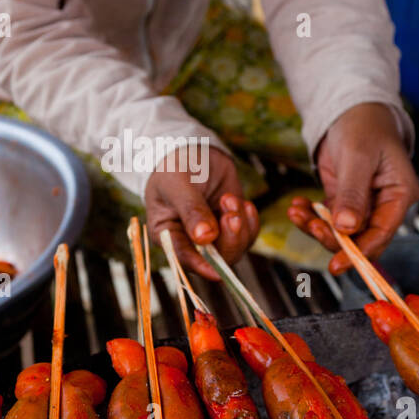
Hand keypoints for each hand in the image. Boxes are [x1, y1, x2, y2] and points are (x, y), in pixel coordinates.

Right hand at [144, 146, 259, 281]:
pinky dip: (249, 222)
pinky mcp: (230, 226)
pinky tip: (243, 204)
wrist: (193, 149)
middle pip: (215, 259)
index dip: (202, 266)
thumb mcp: (178, 184)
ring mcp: (213, 235)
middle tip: (231, 212)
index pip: (184, 259)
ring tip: (230, 199)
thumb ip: (191, 210)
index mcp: (168, 236)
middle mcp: (190, 241)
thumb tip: (205, 238)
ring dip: (239, 227)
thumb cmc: (175, 165)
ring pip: (234, 249)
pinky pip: (246, 236)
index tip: (217, 269)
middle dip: (228, 239)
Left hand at [288, 103, 418, 275]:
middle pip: (360, 238)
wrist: (351, 110)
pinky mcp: (344, 201)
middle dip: (332, 238)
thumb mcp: (358, 157)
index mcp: (400, 195)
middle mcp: (384, 205)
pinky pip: (327, 219)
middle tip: (310, 225)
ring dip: (316, 227)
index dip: (359, 252)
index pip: (382, 233)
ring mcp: (363, 205)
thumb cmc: (364, 127)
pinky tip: (297, 206)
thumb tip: (346, 228)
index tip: (336, 264)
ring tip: (297, 212)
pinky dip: (310, 216)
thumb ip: (353, 193)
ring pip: (340, 232)